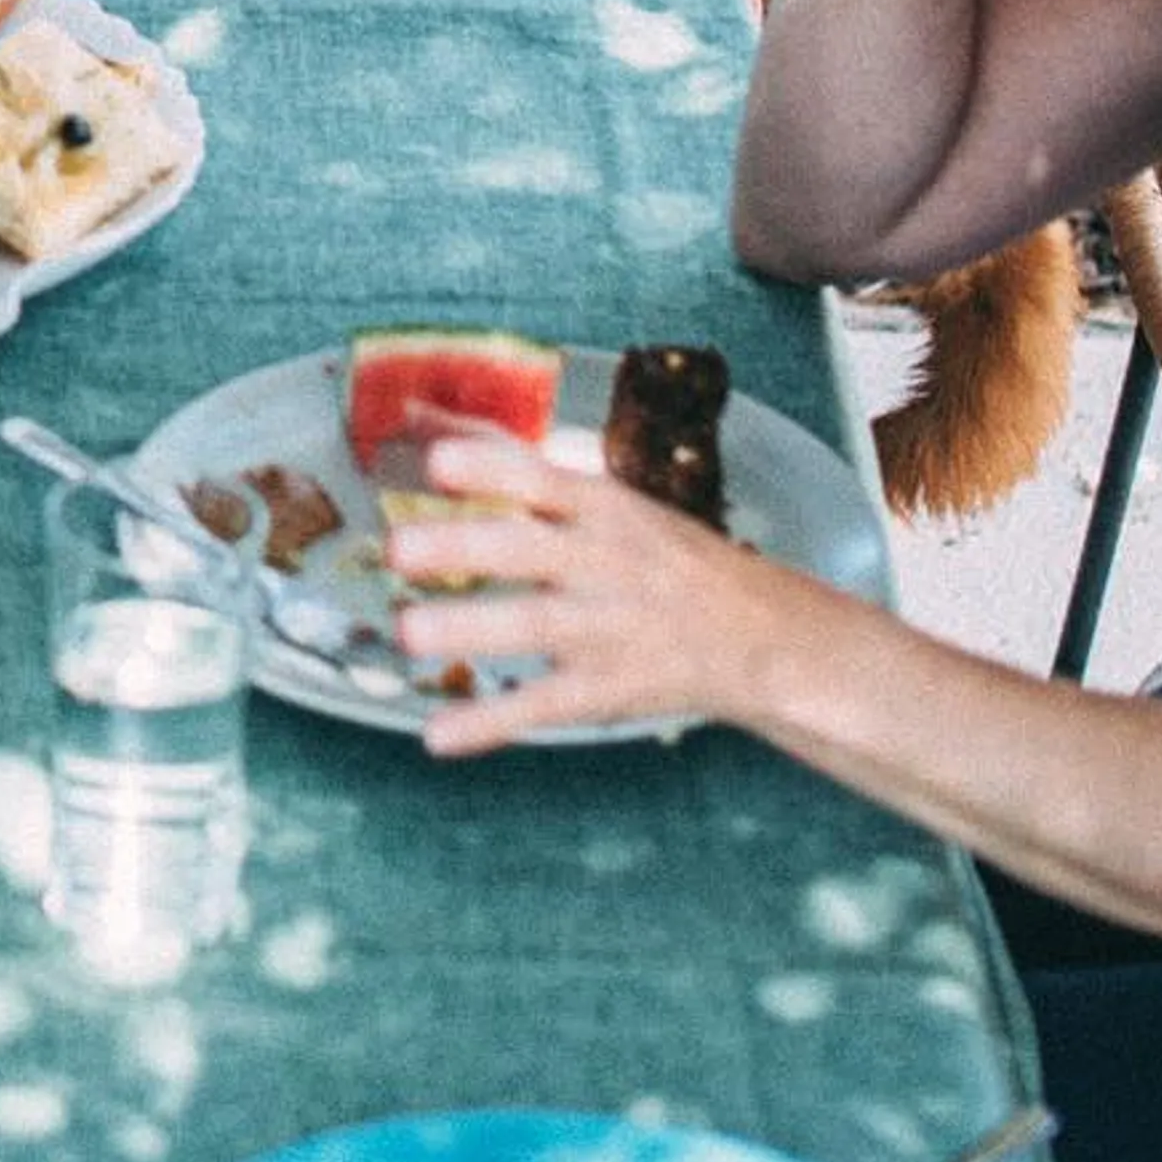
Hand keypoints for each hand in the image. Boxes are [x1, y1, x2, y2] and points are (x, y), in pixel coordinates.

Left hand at [389, 434, 821, 752]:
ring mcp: (607, 628)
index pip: (540, 477)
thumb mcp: (612, 505)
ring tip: (406, 632)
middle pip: (528, 549)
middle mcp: (603, 562)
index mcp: (603, 507)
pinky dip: (490, 723)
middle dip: (464, 548)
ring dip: (468, 629)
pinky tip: (438, 735)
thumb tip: (427, 426)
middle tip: (398, 550)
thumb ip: (523, 475)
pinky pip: (544, 705)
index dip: (489, 468)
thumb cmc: (664, 560)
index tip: (436, 463)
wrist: (764, 637)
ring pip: (532, 626)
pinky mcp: (608, 688)